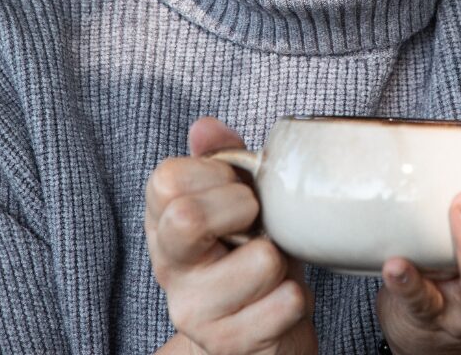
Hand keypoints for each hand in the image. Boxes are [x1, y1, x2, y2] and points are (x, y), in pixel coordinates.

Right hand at [144, 117, 317, 354]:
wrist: (262, 330)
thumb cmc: (249, 247)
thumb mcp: (235, 195)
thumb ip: (220, 156)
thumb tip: (204, 127)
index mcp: (161, 223)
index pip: (168, 179)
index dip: (215, 175)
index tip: (235, 189)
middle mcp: (168, 268)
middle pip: (188, 218)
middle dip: (243, 208)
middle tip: (256, 222)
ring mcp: (194, 312)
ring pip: (261, 261)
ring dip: (281, 257)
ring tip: (273, 265)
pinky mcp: (228, 346)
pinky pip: (287, 302)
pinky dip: (298, 296)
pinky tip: (283, 297)